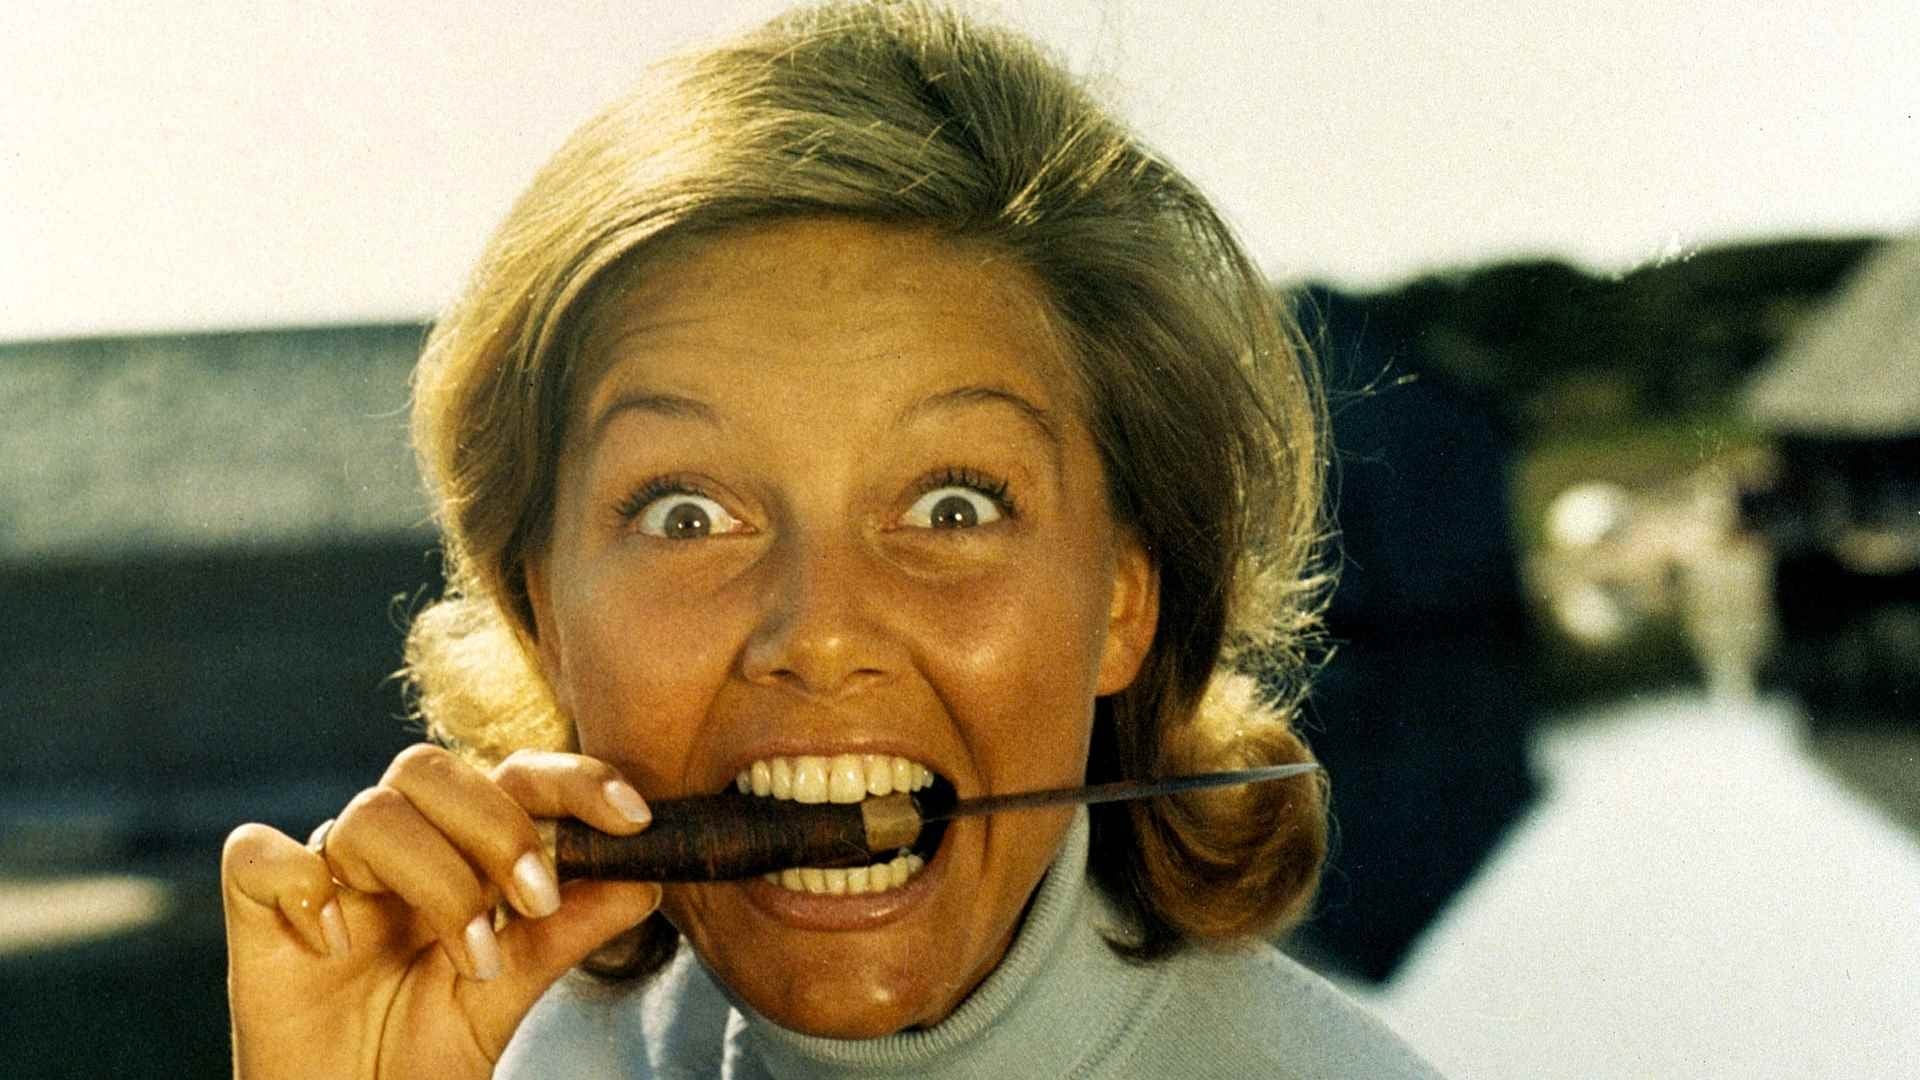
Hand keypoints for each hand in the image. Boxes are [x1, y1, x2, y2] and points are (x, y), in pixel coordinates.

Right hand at [221, 747, 661, 1078]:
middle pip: (431, 769)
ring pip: (370, 812)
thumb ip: (571, 929)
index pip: (511, 777)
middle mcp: (393, 846)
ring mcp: (326, 873)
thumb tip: (651, 875)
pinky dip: (303, 886)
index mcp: (457, 847)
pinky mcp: (256, 911)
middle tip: (536, 901)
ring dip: (433, 877)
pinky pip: (258, 854)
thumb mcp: (514, 991)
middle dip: (498, 826)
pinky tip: (336, 944)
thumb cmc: (425, 1051)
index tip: (633, 817)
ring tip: (470, 960)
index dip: (572, 779)